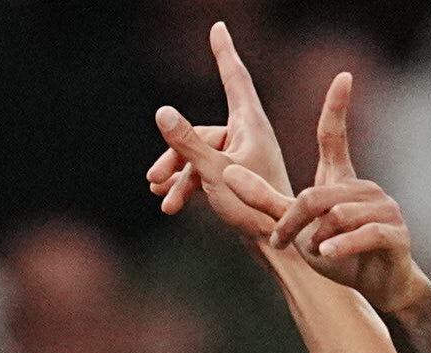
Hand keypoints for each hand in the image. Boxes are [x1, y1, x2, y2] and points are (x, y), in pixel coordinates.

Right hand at [150, 24, 300, 236]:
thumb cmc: (254, 207)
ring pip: (201, 156)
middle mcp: (249, 135)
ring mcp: (244, 157)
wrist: (277, 246)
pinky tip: (170, 204)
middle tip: (153, 179)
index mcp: (250, 124)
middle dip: (175, 155)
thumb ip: (186, 143)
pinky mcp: (239, 178)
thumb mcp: (213, 172)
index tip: (218, 27)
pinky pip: (208, 172)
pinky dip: (189, 186)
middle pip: (203, 131)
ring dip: (178, 176)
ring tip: (161, 198)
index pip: (234, 77)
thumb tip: (161, 112)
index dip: (224, 51)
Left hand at [269, 85, 430, 319]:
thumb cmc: (338, 254)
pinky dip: (341, 247)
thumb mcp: (296, 227)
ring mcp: (384, 208)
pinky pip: (363, 234)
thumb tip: (227, 172)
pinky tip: (329, 255)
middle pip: (316, 195)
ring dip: (318, 239)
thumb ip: (265, 201)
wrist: (381, 285)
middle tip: (281, 243)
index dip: (337, 107)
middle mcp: (364, 187)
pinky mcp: (395, 232)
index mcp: (341, 179)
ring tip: (318, 253)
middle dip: (294, 223)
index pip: (334, 137)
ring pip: (337, 216)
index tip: (344, 76)